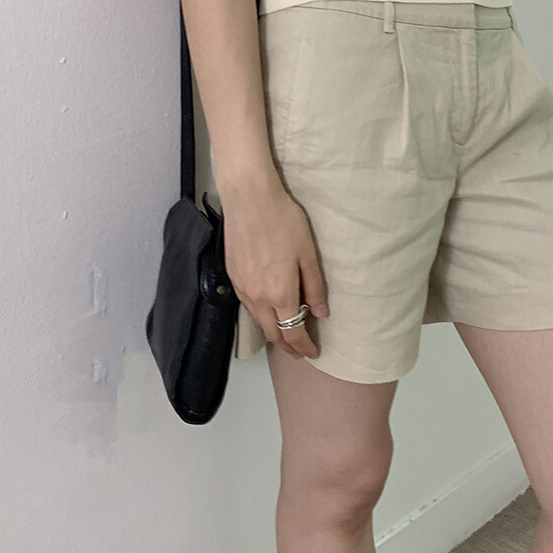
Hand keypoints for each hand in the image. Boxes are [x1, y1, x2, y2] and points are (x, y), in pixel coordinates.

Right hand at [221, 174, 328, 358]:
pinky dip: (260, 315)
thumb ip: (314, 287)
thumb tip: (320, 313)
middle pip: (273, 334)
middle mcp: (257, 297)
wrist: (249, 199)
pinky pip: (247, 306)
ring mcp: (242, 288)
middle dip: (288, 346)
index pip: (293, 333)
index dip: (304, 347)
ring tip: (286, 333)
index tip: (313, 353)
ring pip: (258, 322)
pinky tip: (267, 310)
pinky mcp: (232, 277)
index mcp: (280, 294)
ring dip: (272, 332)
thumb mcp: (308, 254)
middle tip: (300, 349)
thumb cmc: (283, 221)